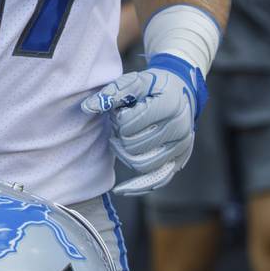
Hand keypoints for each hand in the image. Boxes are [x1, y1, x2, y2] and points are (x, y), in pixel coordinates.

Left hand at [81, 57, 205, 194]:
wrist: (181, 92)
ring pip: (142, 164)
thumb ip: (111, 93)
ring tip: (123, 140)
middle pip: (134, 146)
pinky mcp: (179, 161)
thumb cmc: (153, 86)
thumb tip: (87, 108)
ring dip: (125, 154)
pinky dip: (138, 186)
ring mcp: (181, 147)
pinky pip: (157, 180)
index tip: (122, 111)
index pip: (130, 124)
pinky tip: (121, 189)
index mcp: (170, 105)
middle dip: (121, 136)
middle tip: (120, 125)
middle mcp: (180, 128)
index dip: (119, 119)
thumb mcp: (133, 81)